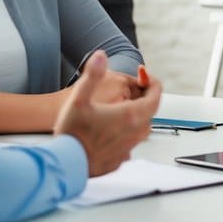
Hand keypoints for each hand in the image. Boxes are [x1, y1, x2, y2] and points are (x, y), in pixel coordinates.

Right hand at [55, 50, 162, 176]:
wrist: (66, 165)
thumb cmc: (73, 134)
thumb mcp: (79, 99)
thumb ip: (92, 75)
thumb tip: (100, 56)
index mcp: (130, 115)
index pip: (156, 96)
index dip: (152, 82)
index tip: (143, 76)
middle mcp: (134, 132)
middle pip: (151, 110)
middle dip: (145, 97)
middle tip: (134, 89)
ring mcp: (129, 147)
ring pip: (143, 127)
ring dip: (137, 114)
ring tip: (122, 107)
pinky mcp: (121, 158)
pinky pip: (131, 141)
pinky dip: (127, 131)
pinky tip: (110, 128)